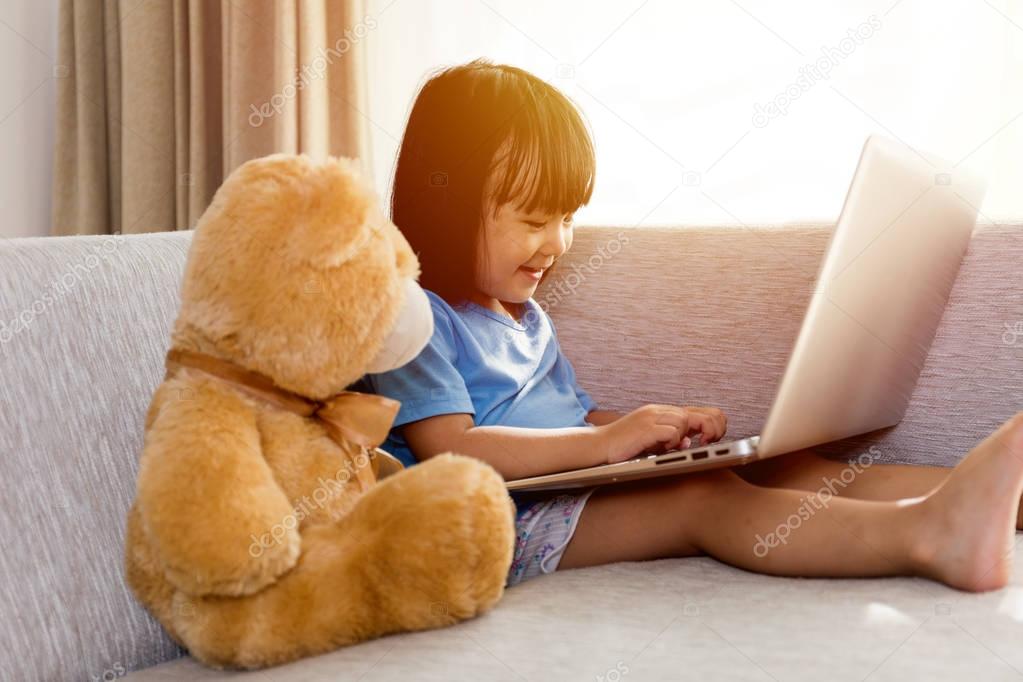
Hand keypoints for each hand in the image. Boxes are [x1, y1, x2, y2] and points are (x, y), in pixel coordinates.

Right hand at [597, 404, 726, 464]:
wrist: (599, 445)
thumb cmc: (624, 444)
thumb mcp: (653, 439)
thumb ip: (672, 437)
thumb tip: (688, 442)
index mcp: (665, 411)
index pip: (704, 411)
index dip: (715, 425)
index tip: (710, 441)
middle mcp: (660, 410)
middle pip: (702, 414)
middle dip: (712, 430)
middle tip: (705, 444)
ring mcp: (652, 417)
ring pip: (686, 421)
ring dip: (685, 437)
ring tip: (673, 447)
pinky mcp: (645, 428)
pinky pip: (671, 431)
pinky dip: (673, 441)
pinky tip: (663, 448)